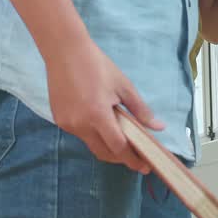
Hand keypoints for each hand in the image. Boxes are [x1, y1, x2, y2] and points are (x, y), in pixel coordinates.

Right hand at [45, 38, 162, 173]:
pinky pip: (79, 134)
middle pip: (104, 152)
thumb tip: (158, 127)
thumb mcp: (123, 85)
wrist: (64, 51)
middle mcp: (80, 124)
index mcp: (98, 115)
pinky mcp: (59, 120)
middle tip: (136, 156)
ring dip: (105, 145)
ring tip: (119, 136)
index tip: (144, 166)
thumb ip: (140, 110)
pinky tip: (98, 121)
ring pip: (90, 144)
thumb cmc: (97, 65)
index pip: (118, 148)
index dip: (132, 160)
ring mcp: (67, 124)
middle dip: (120, 158)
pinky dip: (92, 133)